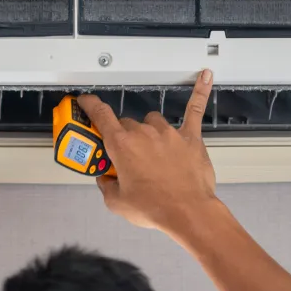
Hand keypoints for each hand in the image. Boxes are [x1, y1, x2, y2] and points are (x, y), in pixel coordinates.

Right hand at [76, 69, 218, 232]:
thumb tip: (105, 181)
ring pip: (153, 121)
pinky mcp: (190, 138)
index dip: (91, 105)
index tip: (86, 100)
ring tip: (152, 150)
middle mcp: (144, 133)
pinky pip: (194, 110)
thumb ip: (106, 187)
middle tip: (127, 157)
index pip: (101, 115)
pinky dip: (199, 93)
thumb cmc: (155, 207)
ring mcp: (168, 133)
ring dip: (149, 131)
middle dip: (125, 138)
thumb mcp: (117, 203)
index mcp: (122, 145)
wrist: (187, 212)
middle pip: (128, 124)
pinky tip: (205, 77)